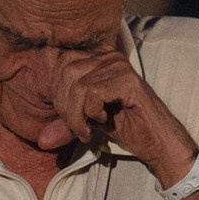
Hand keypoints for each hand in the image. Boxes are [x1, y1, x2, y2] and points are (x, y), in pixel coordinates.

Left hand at [41, 48, 196, 184]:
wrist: (157, 142)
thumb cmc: (127, 128)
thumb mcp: (88, 124)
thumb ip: (66, 124)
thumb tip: (41, 139)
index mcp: (99, 59)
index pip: (61, 63)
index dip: (57, 93)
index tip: (69, 118)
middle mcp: (109, 56)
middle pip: (66, 72)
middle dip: (65, 106)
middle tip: (78, 127)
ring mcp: (119, 66)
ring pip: (78, 85)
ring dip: (76, 115)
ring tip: (88, 129)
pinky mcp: (127, 81)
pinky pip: (92, 93)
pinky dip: (91, 113)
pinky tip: (103, 122)